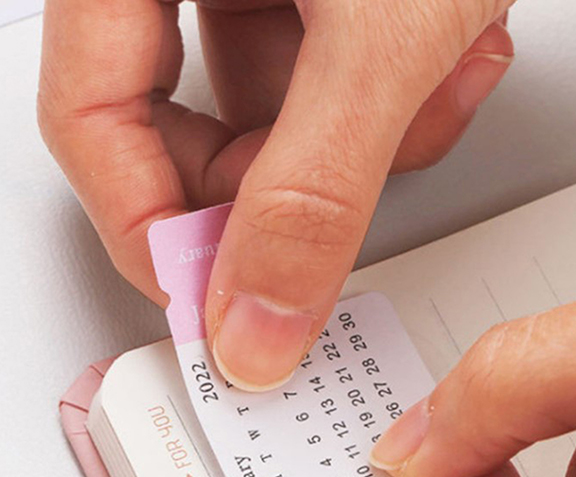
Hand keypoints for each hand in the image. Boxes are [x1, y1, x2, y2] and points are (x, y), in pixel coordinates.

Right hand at [38, 0, 512, 387]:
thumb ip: (311, 193)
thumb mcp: (379, 32)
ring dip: (372, 138)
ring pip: (278, 112)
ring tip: (447, 82)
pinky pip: (334, 78)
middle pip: (183, 128)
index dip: (153, 229)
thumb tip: (255, 320)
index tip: (220, 301)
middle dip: (286, 187)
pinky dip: (402, 96)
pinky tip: (460, 54)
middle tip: (335, 224)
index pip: (91, 117)